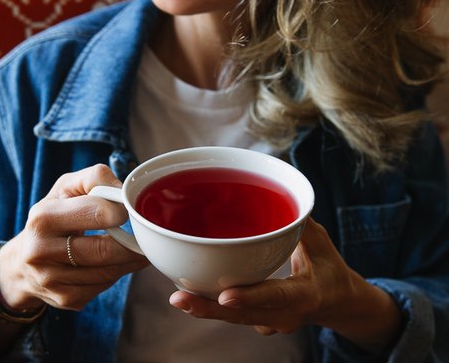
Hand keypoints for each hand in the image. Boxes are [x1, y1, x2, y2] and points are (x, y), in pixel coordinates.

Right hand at [0, 164, 148, 311]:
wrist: (22, 262)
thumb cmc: (52, 217)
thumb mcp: (65, 188)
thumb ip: (94, 179)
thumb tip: (122, 190)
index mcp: (43, 218)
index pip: (98, 213)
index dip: (122, 211)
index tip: (129, 211)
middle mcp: (41, 251)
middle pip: (105, 250)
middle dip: (132, 244)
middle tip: (143, 236)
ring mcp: (52, 280)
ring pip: (108, 272)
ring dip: (129, 261)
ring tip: (136, 249)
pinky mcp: (65, 299)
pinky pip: (103, 287)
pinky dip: (115, 275)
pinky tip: (113, 264)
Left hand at [169, 218, 402, 351]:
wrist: (340, 304)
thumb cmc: (329, 269)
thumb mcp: (321, 243)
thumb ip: (299, 223)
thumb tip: (280, 194)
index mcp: (305, 295)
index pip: (276, 296)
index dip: (250, 297)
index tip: (225, 296)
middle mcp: (286, 315)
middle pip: (244, 315)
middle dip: (210, 308)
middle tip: (179, 299)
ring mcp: (272, 323)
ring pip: (234, 318)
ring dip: (205, 309)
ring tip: (178, 298)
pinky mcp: (260, 322)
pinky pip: (235, 316)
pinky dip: (213, 306)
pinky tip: (189, 296)